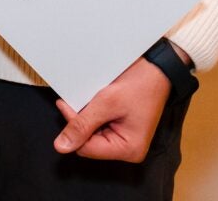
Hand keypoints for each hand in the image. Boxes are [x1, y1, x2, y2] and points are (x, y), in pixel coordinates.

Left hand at [53, 56, 170, 162]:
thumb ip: (82, 125)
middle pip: (89, 142)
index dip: (72, 128)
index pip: (86, 148)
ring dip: (87, 116)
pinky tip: (97, 100)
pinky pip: (101, 126)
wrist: (156, 68)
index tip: (65, 104)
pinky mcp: (122, 128)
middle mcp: (128, 149)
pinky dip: (94, 113)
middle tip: (77, 98)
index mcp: (128, 150)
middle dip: (80, 121)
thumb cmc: (139, 85)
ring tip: (91, 97)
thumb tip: (61, 146)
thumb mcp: (106, 102)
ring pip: (93, 133)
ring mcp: (125, 139)